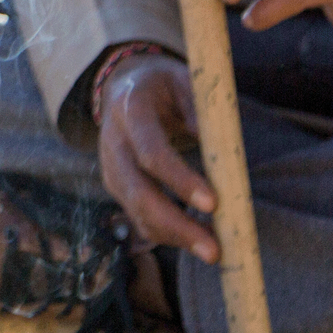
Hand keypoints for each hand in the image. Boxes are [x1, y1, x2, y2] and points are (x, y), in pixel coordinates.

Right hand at [95, 52, 219, 263]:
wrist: (123, 85)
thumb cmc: (164, 85)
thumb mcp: (185, 81)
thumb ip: (202, 112)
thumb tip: (222, 154)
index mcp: (131, 108)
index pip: (152, 152)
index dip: (180, 180)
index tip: (214, 204)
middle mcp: (113, 140)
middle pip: (138, 192)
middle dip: (176, 225)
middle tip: (214, 250)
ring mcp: (110, 166)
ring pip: (136, 212)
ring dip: (174, 236)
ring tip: (212, 251)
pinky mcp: (115, 185)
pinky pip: (138, 216)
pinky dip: (167, 233)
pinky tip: (195, 239)